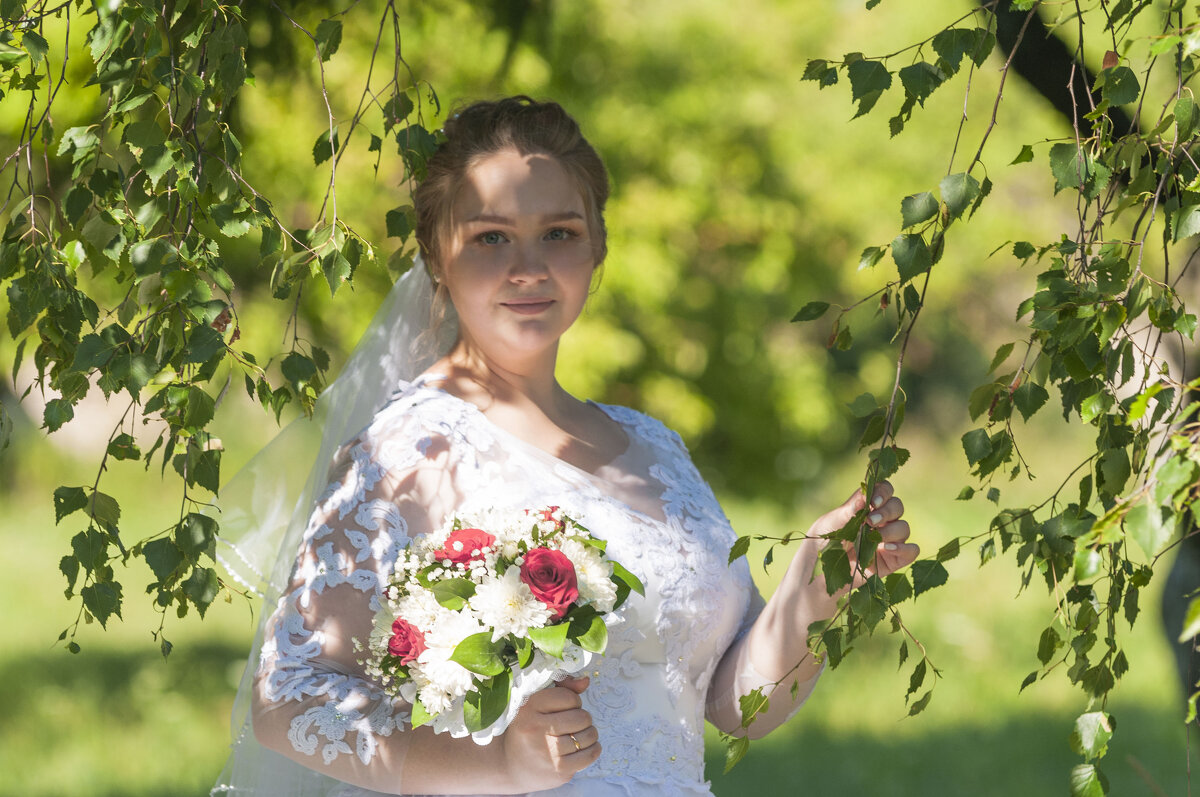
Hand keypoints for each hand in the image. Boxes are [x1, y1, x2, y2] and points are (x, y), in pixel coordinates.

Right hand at [498, 676, 600, 791]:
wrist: (510, 765)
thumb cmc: (528, 728)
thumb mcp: (536, 703)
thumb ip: (561, 686)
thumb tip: (585, 681)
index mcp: (528, 708)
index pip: (569, 697)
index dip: (573, 701)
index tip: (565, 708)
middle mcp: (535, 730)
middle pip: (581, 717)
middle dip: (583, 718)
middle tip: (573, 722)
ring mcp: (547, 753)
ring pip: (588, 736)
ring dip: (589, 733)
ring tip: (578, 734)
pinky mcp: (558, 771)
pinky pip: (589, 755)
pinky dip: (593, 748)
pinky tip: (584, 747)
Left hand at [807, 480, 918, 594]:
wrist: (820, 571)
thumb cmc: (825, 542)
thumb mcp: (832, 523)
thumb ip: (849, 510)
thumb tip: (864, 498)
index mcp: (868, 507)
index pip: (885, 490)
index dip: (883, 492)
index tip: (872, 502)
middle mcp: (882, 521)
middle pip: (897, 507)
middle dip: (886, 511)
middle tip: (870, 521)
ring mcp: (889, 540)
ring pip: (904, 527)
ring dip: (891, 530)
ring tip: (875, 537)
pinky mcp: (894, 560)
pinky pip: (912, 551)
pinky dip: (905, 548)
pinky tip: (887, 548)